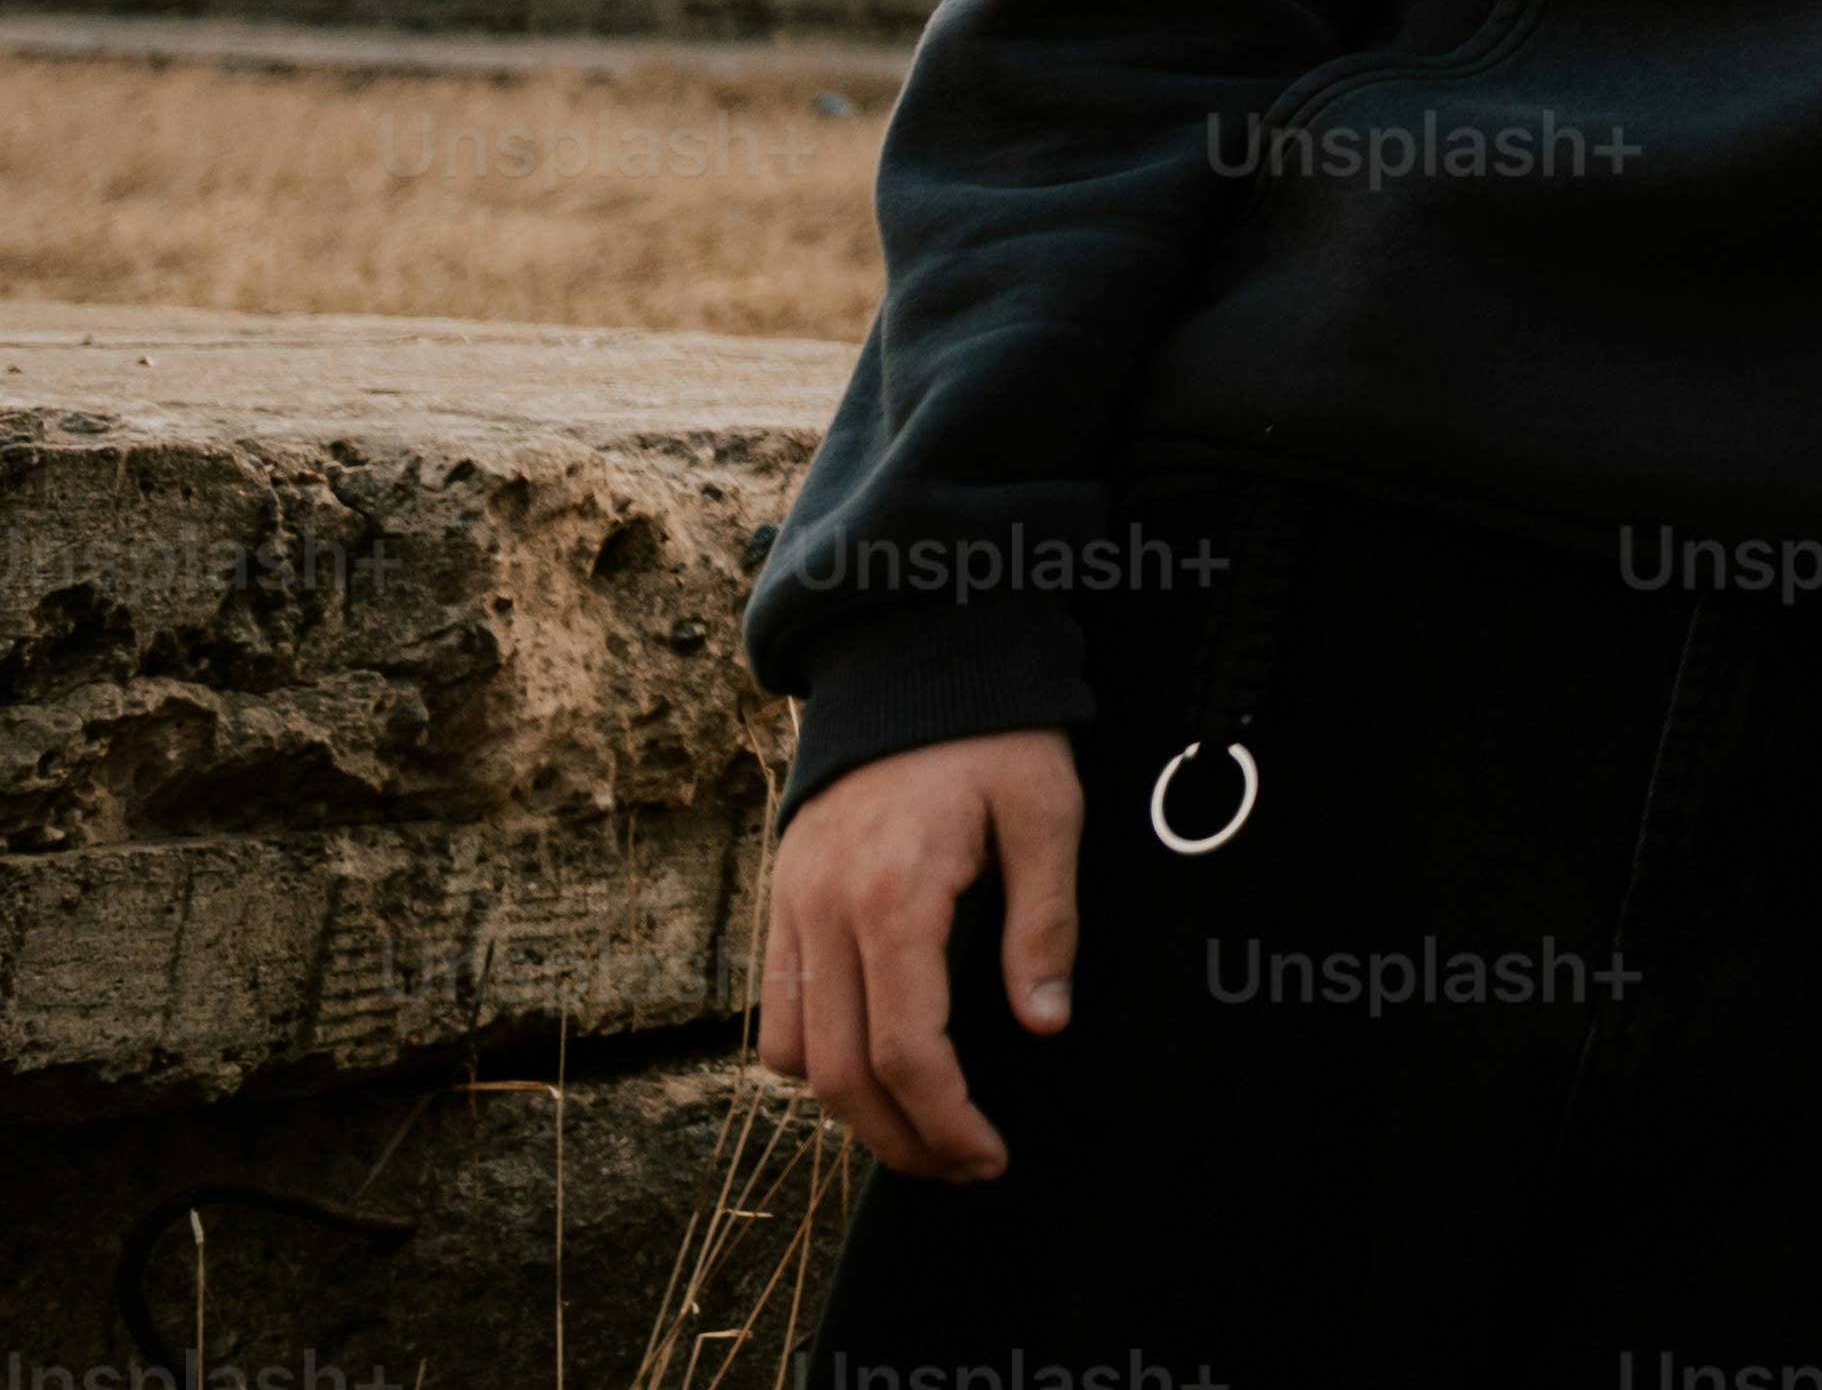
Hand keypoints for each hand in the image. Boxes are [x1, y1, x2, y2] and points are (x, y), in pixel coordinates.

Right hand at [761, 725, 1077, 1180]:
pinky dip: (812, 1059)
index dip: (946, 1121)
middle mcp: (824, 911)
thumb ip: (1045, 923)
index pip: (905, 1050)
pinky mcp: (778, 900)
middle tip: (961, 1164)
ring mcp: (790, 907)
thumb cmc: (992, 730)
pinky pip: (774, 1011)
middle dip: (900, 1139)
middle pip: (839, 1075)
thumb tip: (1044, 1024)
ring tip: (919, 1128)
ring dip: (849, 1111)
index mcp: (894, 894)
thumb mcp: (1048, 811)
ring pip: (792, 1055)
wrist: (911, 656)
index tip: (989, 1154)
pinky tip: (870, 1062)